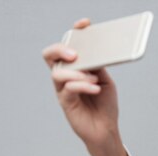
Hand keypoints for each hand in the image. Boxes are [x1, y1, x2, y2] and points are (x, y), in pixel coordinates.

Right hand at [42, 18, 120, 146]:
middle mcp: (66, 76)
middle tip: (75, 54)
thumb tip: (94, 52)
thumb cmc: (105, 105)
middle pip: (51, 55)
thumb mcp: (105, 81)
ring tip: (93, 80)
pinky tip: (95, 88)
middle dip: (60, 49)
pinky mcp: (65, 102)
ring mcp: (63, 89)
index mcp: (76, 67)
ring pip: (58, 72)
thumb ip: (98, 67)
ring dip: (77, 74)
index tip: (84, 24)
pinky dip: (82, 86)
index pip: (69, 45)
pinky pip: (68, 89)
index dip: (74, 32)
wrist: (106, 129)